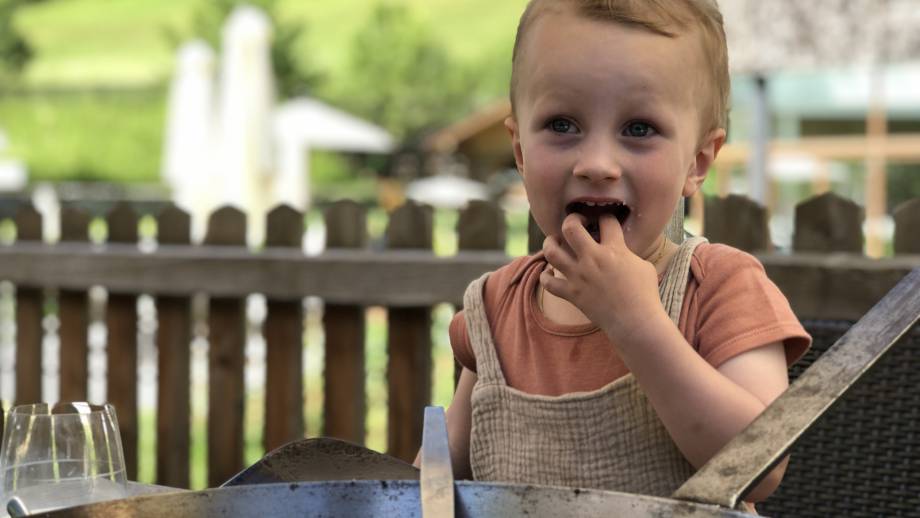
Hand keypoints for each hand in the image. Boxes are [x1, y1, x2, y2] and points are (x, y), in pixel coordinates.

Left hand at [541, 213, 665, 344]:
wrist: (636, 322)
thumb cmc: (645, 294)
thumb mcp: (643, 265)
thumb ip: (627, 253)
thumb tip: (618, 250)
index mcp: (614, 250)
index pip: (606, 220)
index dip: (606, 217)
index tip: (605, 222)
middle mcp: (592, 259)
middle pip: (570, 228)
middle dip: (571, 220)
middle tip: (575, 223)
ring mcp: (579, 276)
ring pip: (552, 252)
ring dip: (550, 243)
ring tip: (554, 241)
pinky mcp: (572, 294)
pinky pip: (548, 283)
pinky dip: (545, 277)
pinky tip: (549, 273)